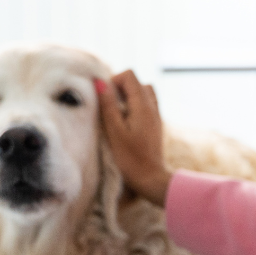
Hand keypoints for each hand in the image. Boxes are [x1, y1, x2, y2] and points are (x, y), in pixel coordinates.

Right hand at [95, 71, 172, 205]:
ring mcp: (156, 115)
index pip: (129, 76)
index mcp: (143, 105)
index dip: (113, 81)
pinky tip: (126, 123)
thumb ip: (108, 105)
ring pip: (143, 92)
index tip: (105, 99)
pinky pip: (146, 105)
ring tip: (117, 114)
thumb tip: (100, 82)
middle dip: (120, 88)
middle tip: (109, 107)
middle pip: (137, 82)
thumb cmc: (130, 158)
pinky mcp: (155, 125)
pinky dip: (135, 106)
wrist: (150, 178)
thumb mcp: (114, 131)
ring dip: (128, 97)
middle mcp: (153, 107)